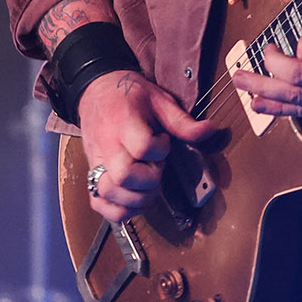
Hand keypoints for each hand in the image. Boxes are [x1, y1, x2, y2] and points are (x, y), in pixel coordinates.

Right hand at [75, 70, 215, 223]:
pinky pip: (98, 203)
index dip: (160, 150)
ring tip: (148, 186)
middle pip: (124, 175)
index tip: (165, 142)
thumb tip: (209, 130)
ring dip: (135, 198)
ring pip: (109, 192)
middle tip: (158, 168)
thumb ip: (182, 121)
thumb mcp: (159, 100)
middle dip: (149, 180)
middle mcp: (107, 145)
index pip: (142, 147)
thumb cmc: (128, 96)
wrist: (96, 91)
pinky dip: (117, 210)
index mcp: (124, 123)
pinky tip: (133, 201)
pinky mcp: (92, 173)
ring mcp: (96, 161)